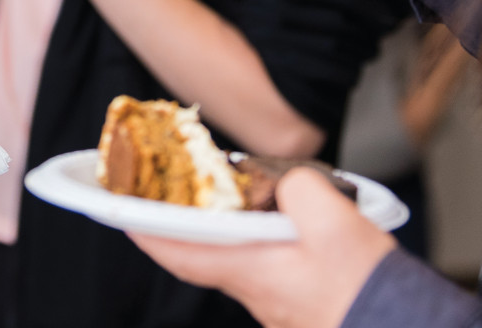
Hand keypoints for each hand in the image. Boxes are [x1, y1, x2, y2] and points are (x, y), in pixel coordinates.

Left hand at [130, 169, 394, 327]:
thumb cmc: (366, 290)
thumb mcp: (335, 223)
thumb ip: (300, 189)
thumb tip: (288, 184)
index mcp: (248, 270)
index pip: (175, 248)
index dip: (141, 225)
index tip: (115, 205)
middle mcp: (253, 288)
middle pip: (199, 249)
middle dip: (178, 217)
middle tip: (161, 186)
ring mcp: (275, 296)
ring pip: (233, 255)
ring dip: (219, 224)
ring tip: (216, 189)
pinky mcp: (299, 297)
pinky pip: (264, 261)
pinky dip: (255, 236)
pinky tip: (273, 216)